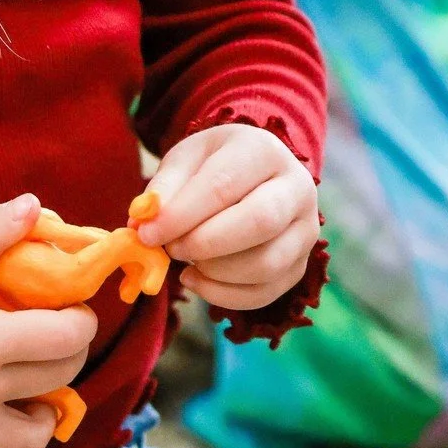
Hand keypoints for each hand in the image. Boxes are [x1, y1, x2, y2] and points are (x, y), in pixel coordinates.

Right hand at [0, 196, 97, 447]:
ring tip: (31, 383)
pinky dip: (3, 446)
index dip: (81, 320)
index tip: (72, 309)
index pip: (66, 338)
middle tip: (53, 335)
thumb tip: (34, 205)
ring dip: (44, 409)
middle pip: (60, 380)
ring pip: (34, 437)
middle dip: (69, 353)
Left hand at [138, 124, 319, 310]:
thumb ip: (163, 189)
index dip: (182, 215)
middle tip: (170, 249)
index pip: (223, 185)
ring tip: (185, 262)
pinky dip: (224, 295)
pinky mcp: (300, 265)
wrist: (253, 175)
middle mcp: (297, 189)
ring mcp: (305, 230)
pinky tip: (197, 279)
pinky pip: (266, 292)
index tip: (148, 234)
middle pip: (260, 222)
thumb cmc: (214, 165)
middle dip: (205, 243)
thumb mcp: (185, 160)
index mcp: (264, 151)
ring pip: (267, 264)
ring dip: (215, 272)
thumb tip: (142, 224)